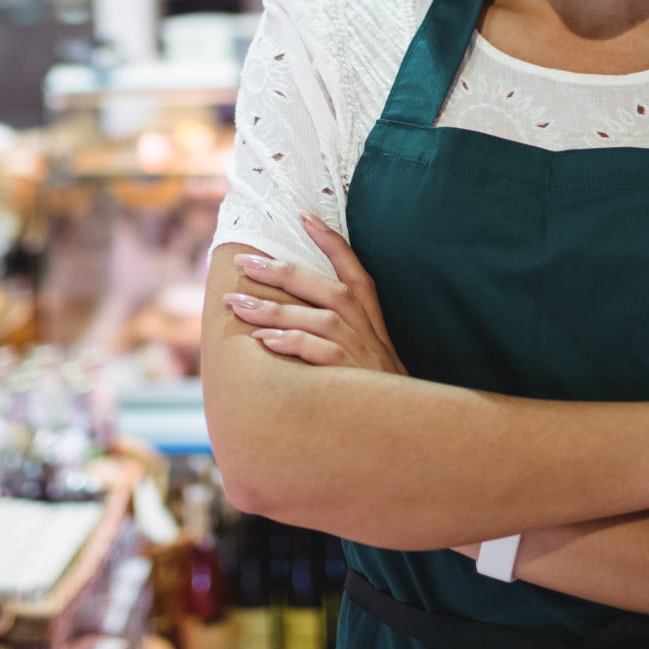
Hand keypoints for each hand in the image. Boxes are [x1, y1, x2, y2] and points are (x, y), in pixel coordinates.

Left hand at [225, 212, 405, 374]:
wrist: (411, 433)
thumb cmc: (378, 392)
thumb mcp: (369, 352)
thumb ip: (340, 329)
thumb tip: (290, 315)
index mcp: (372, 318)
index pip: (355, 269)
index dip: (331, 241)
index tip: (304, 215)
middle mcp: (368, 330)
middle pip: (326, 288)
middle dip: (283, 272)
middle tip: (245, 262)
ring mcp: (362, 354)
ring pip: (318, 319)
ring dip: (275, 310)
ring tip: (237, 304)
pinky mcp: (354, 380)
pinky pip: (320, 355)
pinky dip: (293, 345)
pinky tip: (263, 343)